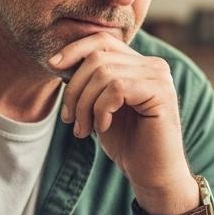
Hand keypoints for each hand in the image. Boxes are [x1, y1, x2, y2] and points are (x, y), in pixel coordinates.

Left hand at [49, 33, 197, 214]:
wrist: (152, 173)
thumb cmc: (127, 142)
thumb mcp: (100, 106)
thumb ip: (90, 82)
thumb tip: (59, 60)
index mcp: (139, 64)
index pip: (102, 41)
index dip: (74, 49)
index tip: (52, 66)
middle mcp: (153, 65)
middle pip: (98, 57)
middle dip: (74, 89)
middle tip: (70, 119)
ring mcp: (159, 77)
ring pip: (104, 74)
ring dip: (84, 105)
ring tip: (83, 129)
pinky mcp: (161, 93)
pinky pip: (116, 89)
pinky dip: (101, 110)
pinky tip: (102, 127)